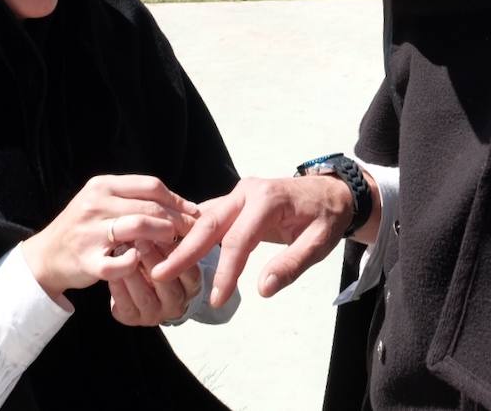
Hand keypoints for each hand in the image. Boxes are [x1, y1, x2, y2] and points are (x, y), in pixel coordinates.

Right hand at [20, 175, 197, 305]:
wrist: (45, 256)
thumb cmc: (83, 227)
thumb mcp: (102, 202)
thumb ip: (133, 199)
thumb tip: (180, 203)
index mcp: (102, 186)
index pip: (150, 186)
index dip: (177, 199)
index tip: (193, 210)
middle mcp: (95, 204)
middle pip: (149, 205)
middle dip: (178, 218)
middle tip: (194, 229)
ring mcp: (90, 232)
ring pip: (138, 226)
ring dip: (163, 234)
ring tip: (176, 243)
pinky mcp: (87, 260)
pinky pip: (120, 262)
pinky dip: (136, 262)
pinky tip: (143, 262)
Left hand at [108, 240, 201, 326]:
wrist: (139, 281)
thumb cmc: (160, 256)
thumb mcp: (174, 248)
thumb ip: (176, 237)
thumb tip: (174, 215)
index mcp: (191, 286)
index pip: (190, 273)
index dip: (176, 253)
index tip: (164, 232)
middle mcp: (176, 304)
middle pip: (169, 287)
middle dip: (154, 261)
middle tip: (140, 239)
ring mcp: (154, 314)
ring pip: (146, 297)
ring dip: (133, 273)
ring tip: (123, 251)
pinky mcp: (132, 318)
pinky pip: (125, 305)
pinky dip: (118, 287)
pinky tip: (112, 268)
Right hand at [150, 175, 354, 307]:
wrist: (332, 192)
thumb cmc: (326, 217)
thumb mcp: (320, 243)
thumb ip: (292, 265)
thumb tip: (263, 289)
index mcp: (268, 200)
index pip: (239, 240)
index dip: (226, 271)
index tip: (215, 299)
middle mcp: (247, 192)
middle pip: (210, 223)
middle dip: (185, 250)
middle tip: (161, 273)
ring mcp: (239, 193)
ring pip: (205, 218)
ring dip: (182, 240)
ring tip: (158, 262)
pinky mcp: (235, 200)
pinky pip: (209, 216)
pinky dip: (191, 232)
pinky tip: (173, 248)